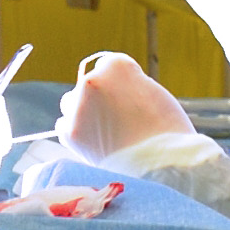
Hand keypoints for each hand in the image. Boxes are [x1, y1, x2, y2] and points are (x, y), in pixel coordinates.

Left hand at [58, 52, 187, 162]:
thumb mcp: (151, 93)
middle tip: (118, 120)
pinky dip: (75, 132)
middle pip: (87, 84)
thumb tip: (109, 93)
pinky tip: (95, 143)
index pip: (108, 66)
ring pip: (70, 103)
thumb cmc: (166, 131)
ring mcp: (78, 106)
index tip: (132, 100)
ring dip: (82, 112)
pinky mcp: (70, 132)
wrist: (161, 165)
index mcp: (117, 64)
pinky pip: (64, 126)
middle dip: (98, 98)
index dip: (122, 84)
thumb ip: (127, 85)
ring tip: (106, 133)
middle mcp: (93, 80)